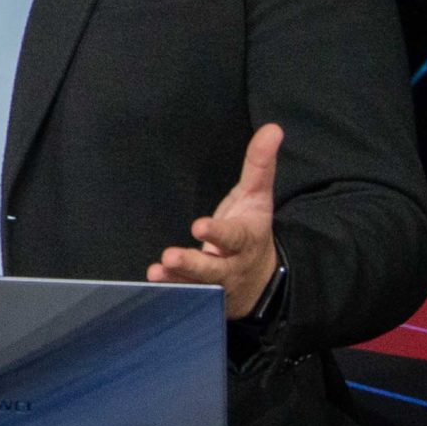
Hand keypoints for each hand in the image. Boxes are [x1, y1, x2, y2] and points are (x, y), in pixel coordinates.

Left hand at [147, 123, 281, 319]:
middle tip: (170, 256)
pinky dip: (170, 291)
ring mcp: (216, 285)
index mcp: (245, 239)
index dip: (218, 233)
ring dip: (176, 280)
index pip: (233, 236)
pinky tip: (153, 281)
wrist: (261, 280)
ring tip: (157, 272)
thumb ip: (260, 165)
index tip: (199, 226)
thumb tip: (273, 128)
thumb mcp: (257, 198)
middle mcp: (231, 265)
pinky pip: (186, 296)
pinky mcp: (202, 297)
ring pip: (197, 286)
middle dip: (192, 264)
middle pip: (213, 268)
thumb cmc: (251, 229)